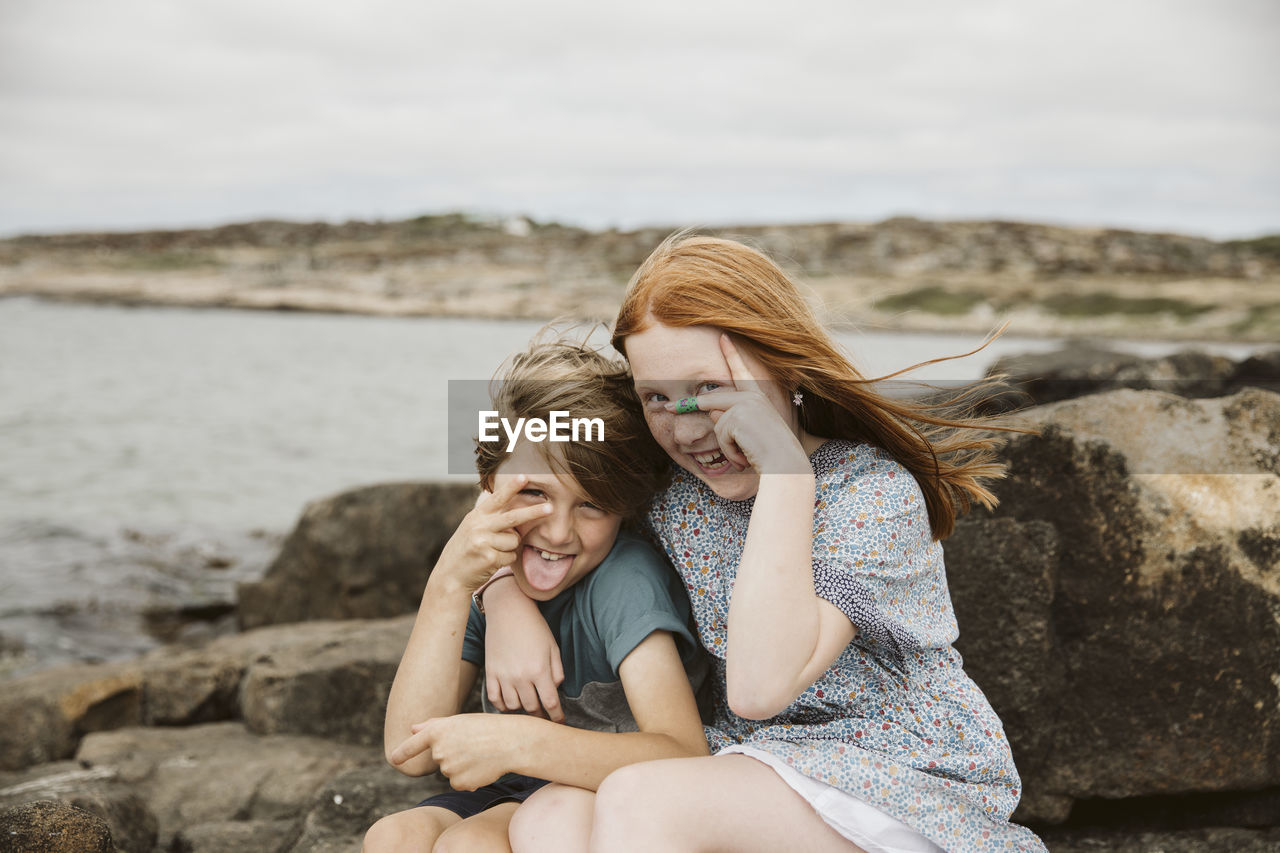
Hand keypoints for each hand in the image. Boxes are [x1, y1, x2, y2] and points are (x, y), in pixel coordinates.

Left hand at [391, 714, 525, 790]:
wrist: (510, 743)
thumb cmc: (487, 727)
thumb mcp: (460, 721)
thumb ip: (434, 725)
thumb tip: (412, 729)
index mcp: (437, 731)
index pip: (413, 745)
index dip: (402, 753)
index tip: (393, 759)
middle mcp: (439, 750)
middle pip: (439, 758)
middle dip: (453, 753)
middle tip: (473, 744)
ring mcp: (448, 769)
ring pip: (450, 772)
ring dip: (462, 767)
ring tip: (480, 755)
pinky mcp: (459, 783)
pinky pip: (459, 783)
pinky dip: (469, 778)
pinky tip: (482, 768)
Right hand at [434, 473, 551, 591]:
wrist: (450, 575)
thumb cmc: (466, 550)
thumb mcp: (472, 527)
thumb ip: (490, 518)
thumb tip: (516, 509)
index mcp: (476, 515)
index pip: (497, 498)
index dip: (511, 487)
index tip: (525, 476)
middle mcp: (479, 526)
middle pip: (513, 517)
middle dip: (534, 512)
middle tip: (551, 508)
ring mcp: (484, 542)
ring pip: (514, 540)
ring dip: (509, 547)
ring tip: (493, 551)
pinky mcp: (489, 558)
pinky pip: (511, 556)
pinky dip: (506, 560)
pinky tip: (491, 561)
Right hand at [483, 577, 565, 721]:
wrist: (508, 610)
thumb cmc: (535, 627)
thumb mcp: (553, 647)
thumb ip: (557, 672)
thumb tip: (555, 691)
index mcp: (540, 670)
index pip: (551, 703)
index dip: (557, 716)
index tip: (560, 722)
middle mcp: (521, 677)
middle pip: (532, 709)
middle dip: (540, 715)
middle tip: (544, 716)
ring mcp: (503, 676)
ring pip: (513, 707)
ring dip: (522, 710)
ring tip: (527, 706)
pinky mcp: (490, 673)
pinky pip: (495, 699)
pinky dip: (502, 706)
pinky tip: (510, 704)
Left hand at [664, 334, 807, 473]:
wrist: (786, 464)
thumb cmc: (770, 453)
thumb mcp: (748, 432)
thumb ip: (730, 418)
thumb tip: (710, 412)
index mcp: (758, 397)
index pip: (741, 372)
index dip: (732, 353)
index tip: (723, 337)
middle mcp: (752, 396)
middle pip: (710, 400)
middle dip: (686, 406)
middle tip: (666, 408)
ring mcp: (744, 404)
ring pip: (715, 423)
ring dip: (726, 445)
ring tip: (745, 455)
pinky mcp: (737, 416)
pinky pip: (720, 435)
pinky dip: (729, 451)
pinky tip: (745, 456)